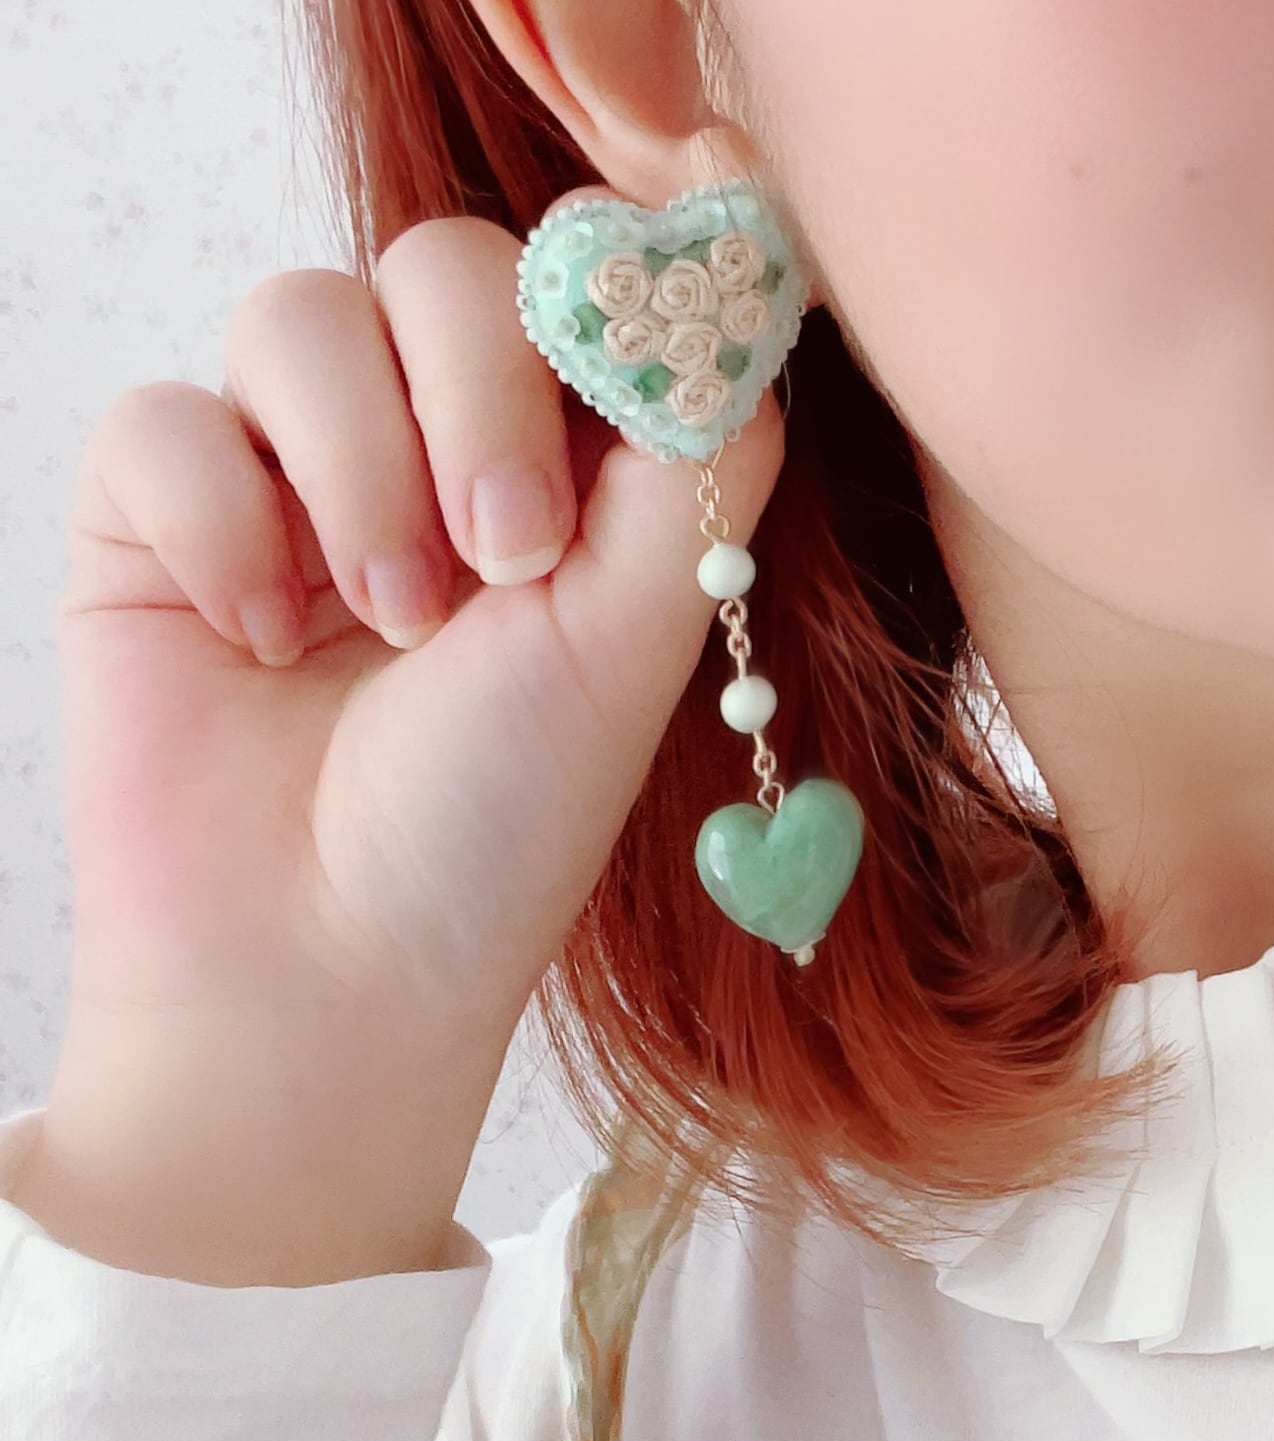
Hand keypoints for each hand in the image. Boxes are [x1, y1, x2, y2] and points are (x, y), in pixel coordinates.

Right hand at [31, 214, 780, 1280]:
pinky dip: (225, 524)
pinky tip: (263, 640)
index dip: (600, 295)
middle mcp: (430, 448)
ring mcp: (290, 468)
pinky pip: (168, 415)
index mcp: (567, 475)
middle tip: (507, 560)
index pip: (580, 285)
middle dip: (481, 395)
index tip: (621, 371)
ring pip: (299, 313)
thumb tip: (733, 304)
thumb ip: (694, 467)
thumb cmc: (500, 827)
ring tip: (393, 630)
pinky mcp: (159, 509)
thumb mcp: (635, 643)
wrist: (332, 964)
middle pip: (446, 262)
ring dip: (359, 474)